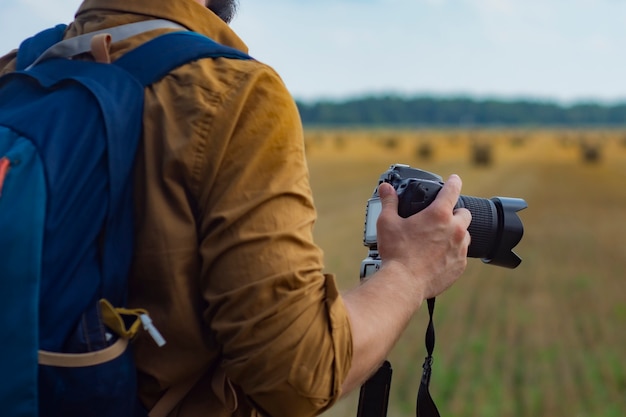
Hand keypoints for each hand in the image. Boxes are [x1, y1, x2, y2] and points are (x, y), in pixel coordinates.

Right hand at [375, 174, 471, 300]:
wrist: (403, 283)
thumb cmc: (396, 252)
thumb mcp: (387, 222)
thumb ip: (389, 202)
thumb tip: (385, 188)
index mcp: (439, 214)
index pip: (453, 189)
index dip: (453, 182)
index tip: (454, 179)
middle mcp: (455, 229)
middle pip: (464, 213)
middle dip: (454, 213)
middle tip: (439, 219)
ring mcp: (460, 248)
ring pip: (465, 234)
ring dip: (455, 233)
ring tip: (438, 240)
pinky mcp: (460, 266)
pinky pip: (461, 254)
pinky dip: (452, 253)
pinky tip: (437, 257)